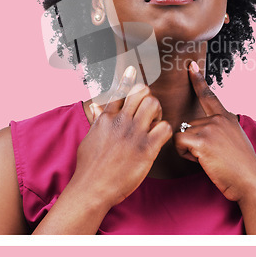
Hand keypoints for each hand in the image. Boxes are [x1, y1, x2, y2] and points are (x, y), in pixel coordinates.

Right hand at [72, 66, 172, 208]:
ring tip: (154, 124)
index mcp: (107, 118)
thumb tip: (94, 106)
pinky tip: (159, 140)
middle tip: (149, 112)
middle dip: (148, 98)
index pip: (120, 91)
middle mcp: (121, 121)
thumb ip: (96, 120)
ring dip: (158, 112)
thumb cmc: (89, 166)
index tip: (132, 68)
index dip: (127, 79)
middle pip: (141, 92)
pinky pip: (165, 128)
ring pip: (154, 104)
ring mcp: (134, 134)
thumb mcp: (89, 138)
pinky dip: (166, 132)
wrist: (92, 188)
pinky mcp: (147, 149)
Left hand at [173, 61, 255, 202]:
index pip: (209, 96)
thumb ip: (220, 129)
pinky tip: (202, 160)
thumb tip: (205, 130)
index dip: (198, 80)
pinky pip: (179, 142)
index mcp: (227, 117)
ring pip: (182, 133)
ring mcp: (210, 127)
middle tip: (212, 155)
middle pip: (188, 124)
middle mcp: (218, 118)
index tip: (190, 66)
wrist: (251, 181)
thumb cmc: (242, 167)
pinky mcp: (202, 140)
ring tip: (209, 159)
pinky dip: (185, 154)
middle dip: (192, 142)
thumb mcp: (235, 139)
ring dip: (189, 149)